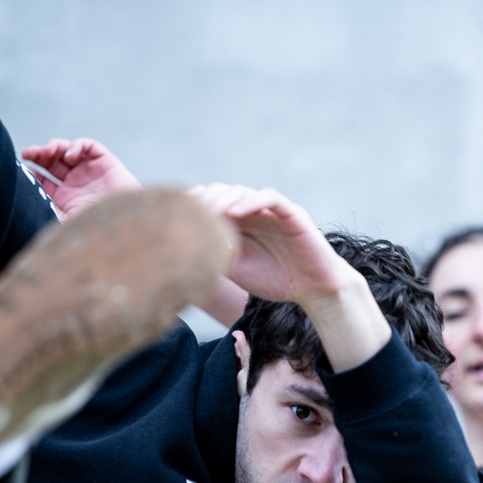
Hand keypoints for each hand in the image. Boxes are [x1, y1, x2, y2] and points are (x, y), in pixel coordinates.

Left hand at [20, 137, 141, 219]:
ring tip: (49, 152)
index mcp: (65, 198)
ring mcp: (89, 171)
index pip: (43, 179)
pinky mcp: (104, 161)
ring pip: (66, 150)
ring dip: (54, 146)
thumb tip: (21, 205)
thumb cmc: (96, 227)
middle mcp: (76, 183)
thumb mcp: (64, 222)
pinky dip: (76, 145)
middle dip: (38, 155)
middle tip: (29, 154)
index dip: (31, 172)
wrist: (125, 223)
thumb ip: (46, 212)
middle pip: (51, 162)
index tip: (23, 170)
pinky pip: (87, 145)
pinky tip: (71, 156)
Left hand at [188, 183, 353, 305]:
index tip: (171, 216)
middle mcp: (252, 211)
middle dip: (202, 201)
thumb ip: (214, 254)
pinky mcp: (291, 213)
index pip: (209, 203)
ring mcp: (271, 210)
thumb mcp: (235, 269)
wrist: (312, 290)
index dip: (191, 206)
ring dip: (222, 199)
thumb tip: (181, 251)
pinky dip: (251, 201)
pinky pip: (270, 198)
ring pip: (241, 191)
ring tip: (208, 213)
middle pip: (220, 192)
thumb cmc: (274, 280)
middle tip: (187, 214)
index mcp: (237, 223)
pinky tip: (234, 213)